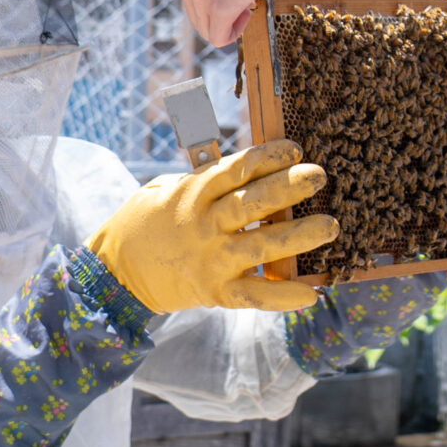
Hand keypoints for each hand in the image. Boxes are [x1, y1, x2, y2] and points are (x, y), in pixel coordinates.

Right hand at [86, 140, 337, 312]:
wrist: (116, 272)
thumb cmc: (146, 222)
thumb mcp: (167, 188)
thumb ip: (205, 179)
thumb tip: (251, 167)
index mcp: (193, 193)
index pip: (236, 169)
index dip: (268, 156)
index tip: (295, 149)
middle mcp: (205, 225)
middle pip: (252, 203)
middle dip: (289, 188)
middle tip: (319, 176)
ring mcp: (211, 260)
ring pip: (261, 246)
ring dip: (299, 236)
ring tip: (330, 225)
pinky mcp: (215, 291)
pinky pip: (254, 296)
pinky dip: (283, 297)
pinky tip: (311, 293)